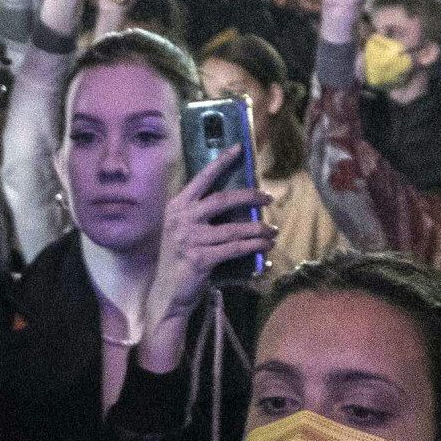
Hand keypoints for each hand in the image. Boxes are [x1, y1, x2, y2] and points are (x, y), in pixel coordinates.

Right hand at [144, 145, 268, 347]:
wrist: (167, 292)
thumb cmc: (179, 259)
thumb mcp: (183, 230)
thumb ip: (201, 214)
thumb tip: (236, 201)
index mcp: (177, 206)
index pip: (202, 178)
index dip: (222, 161)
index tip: (239, 147)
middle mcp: (182, 218)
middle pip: (222, 199)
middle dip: (249, 196)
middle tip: (268, 198)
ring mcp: (190, 238)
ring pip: (234, 228)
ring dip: (258, 229)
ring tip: (272, 230)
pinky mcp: (200, 258)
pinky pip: (235, 248)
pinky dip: (254, 246)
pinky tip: (265, 246)